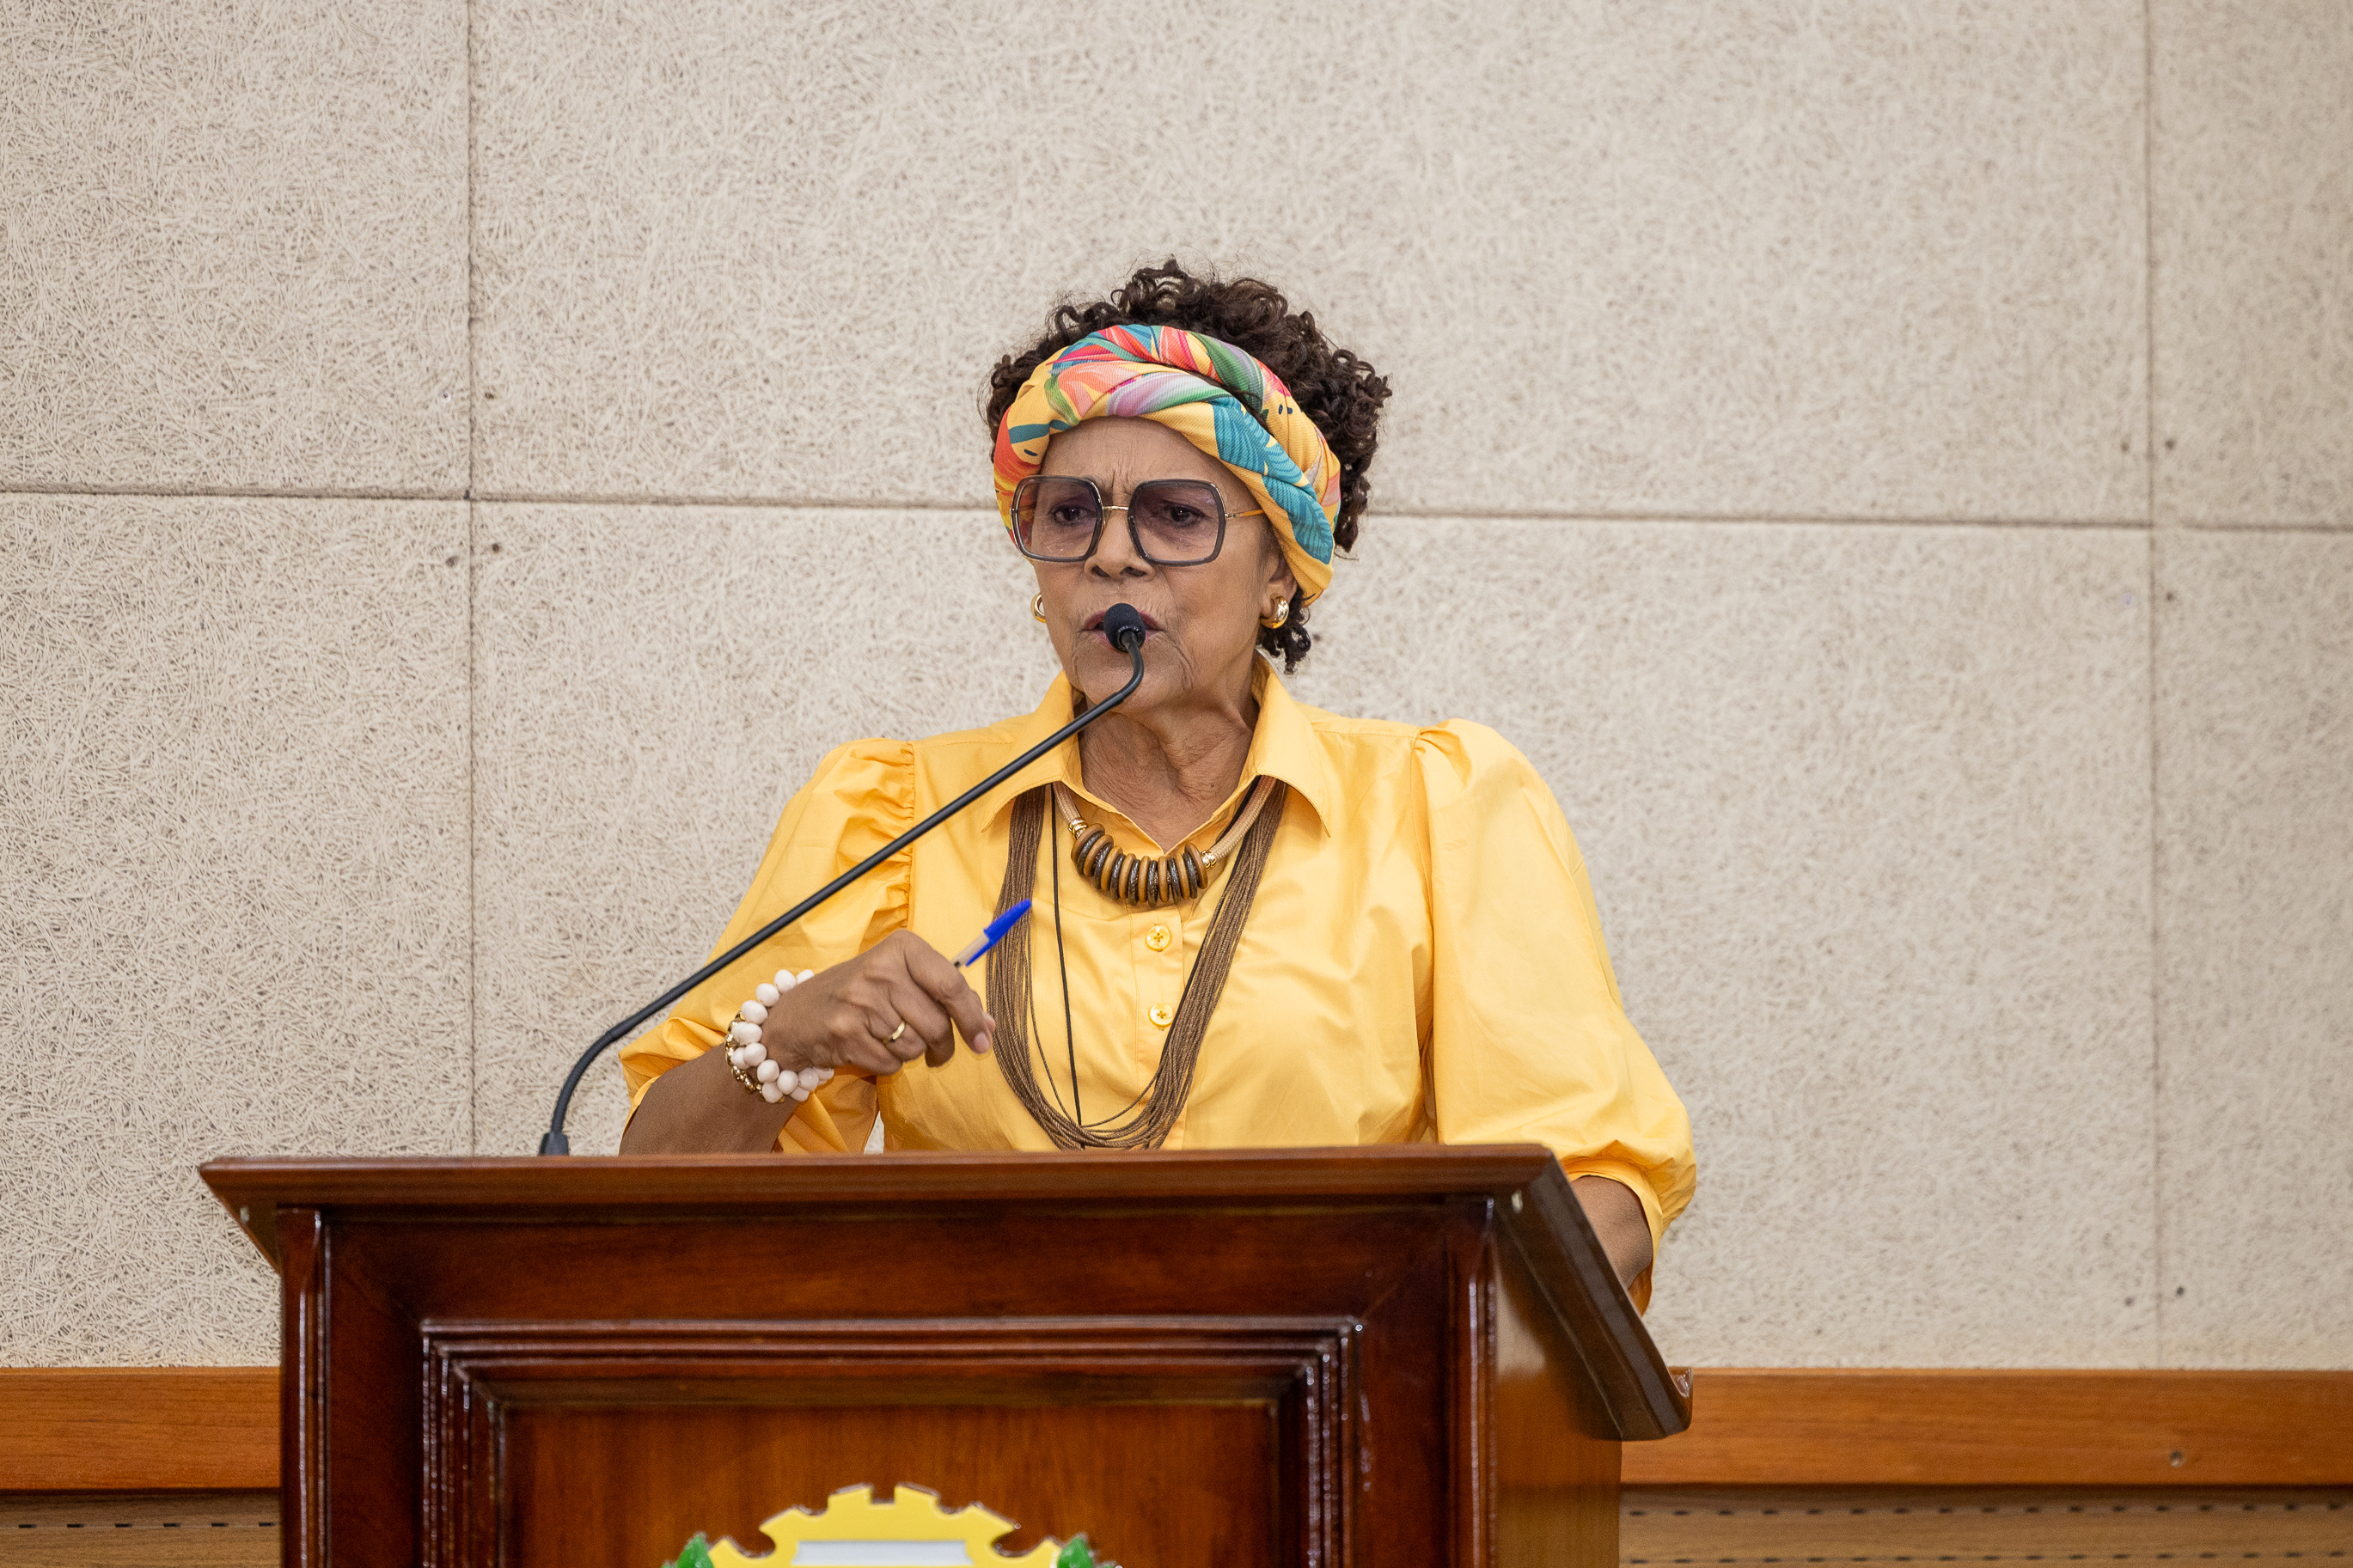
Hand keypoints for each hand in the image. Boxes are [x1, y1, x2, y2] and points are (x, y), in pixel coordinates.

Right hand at [761, 931, 994, 1077]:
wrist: (798, 1014)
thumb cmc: (861, 993)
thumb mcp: (902, 979)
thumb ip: (946, 996)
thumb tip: (989, 1026)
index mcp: (902, 948)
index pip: (951, 984)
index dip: (972, 1017)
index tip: (984, 1040)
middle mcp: (881, 970)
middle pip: (937, 1023)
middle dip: (943, 1044)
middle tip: (937, 1049)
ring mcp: (860, 1001)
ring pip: (915, 1046)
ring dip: (912, 1052)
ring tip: (892, 1038)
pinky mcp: (845, 1032)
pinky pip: (891, 1064)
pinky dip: (888, 1064)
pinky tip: (872, 1047)